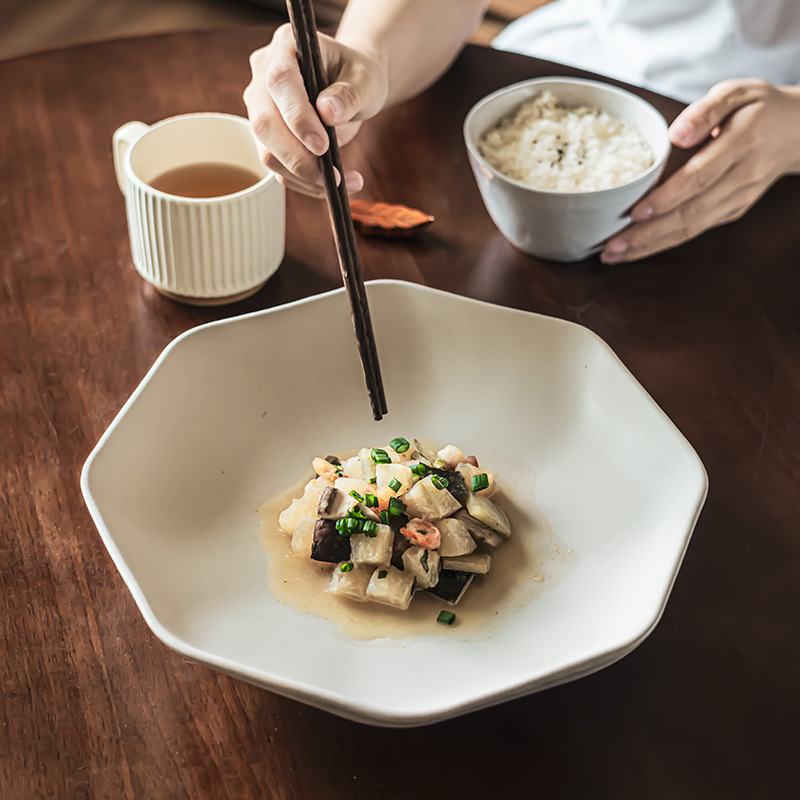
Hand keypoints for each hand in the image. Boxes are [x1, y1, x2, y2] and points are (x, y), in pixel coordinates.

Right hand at [243, 24, 388, 196]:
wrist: (351, 89)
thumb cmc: (358, 78)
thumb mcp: (365, 80)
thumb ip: (350, 93)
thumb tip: (328, 112)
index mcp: (286, 47)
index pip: (280, 81)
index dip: (297, 116)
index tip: (322, 145)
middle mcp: (263, 76)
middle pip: (264, 123)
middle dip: (297, 156)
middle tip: (333, 176)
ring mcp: (260, 109)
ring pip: (266, 152)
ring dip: (303, 176)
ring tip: (343, 183)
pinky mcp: (267, 138)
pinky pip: (278, 168)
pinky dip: (304, 183)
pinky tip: (331, 186)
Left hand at [601, 79, 799, 262]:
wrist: (799, 131)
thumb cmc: (759, 108)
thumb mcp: (736, 92)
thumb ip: (705, 110)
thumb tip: (677, 135)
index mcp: (742, 144)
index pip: (699, 176)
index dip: (667, 197)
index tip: (634, 212)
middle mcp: (741, 178)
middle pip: (690, 213)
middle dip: (648, 235)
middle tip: (610, 248)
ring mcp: (737, 200)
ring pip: (692, 229)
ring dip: (650, 246)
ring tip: (614, 255)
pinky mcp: (731, 212)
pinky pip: (696, 231)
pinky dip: (664, 242)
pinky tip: (636, 249)